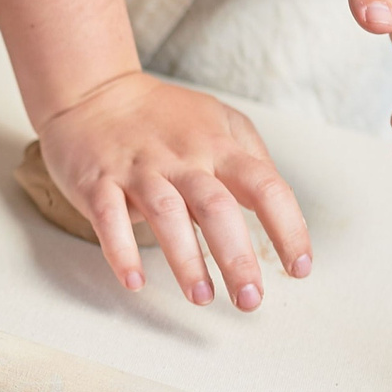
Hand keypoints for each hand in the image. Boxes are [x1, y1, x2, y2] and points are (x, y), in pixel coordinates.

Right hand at [35, 70, 311, 310]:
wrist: (92, 91)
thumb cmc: (161, 117)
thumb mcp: (219, 121)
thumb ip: (252, 158)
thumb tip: (279, 207)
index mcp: (218, 146)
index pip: (266, 187)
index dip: (288, 229)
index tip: (298, 268)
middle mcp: (181, 158)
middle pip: (217, 208)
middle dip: (237, 258)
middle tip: (249, 299)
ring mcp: (138, 170)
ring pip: (166, 215)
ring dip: (186, 260)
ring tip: (202, 296)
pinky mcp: (97, 182)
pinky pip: (109, 219)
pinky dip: (121, 252)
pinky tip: (135, 282)